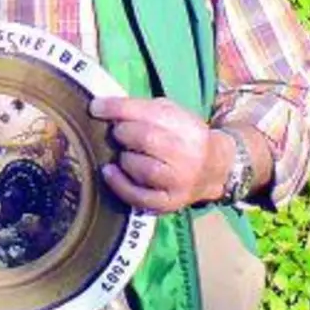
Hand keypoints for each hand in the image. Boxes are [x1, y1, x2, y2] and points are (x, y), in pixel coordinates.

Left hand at [89, 96, 228, 213]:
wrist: (214, 169)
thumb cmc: (183, 137)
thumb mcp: (172, 115)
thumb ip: (143, 110)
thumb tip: (103, 107)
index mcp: (187, 126)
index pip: (149, 113)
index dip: (118, 108)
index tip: (95, 107)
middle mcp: (187, 154)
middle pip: (146, 139)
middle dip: (122, 133)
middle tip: (117, 133)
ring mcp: (180, 181)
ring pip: (143, 169)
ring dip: (124, 158)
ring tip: (122, 153)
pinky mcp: (170, 202)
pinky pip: (140, 196)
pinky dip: (120, 184)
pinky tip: (109, 171)